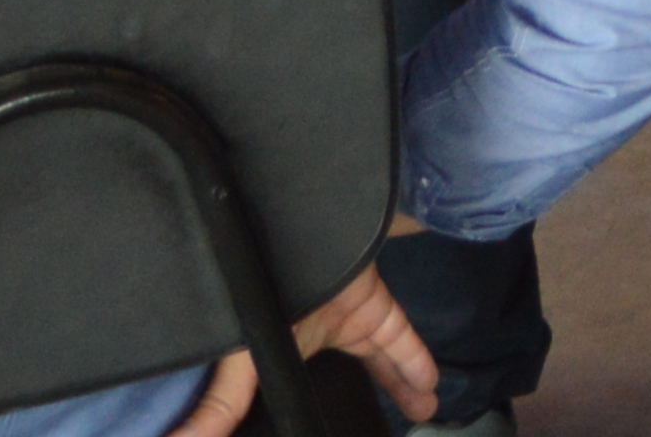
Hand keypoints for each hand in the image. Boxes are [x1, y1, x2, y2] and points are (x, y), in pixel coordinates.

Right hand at [168, 265, 434, 436]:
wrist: (289, 232)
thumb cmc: (257, 290)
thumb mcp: (236, 357)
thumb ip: (220, 405)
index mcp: (279, 351)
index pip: (294, 388)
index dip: (305, 406)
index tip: (321, 431)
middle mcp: (312, 336)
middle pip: (342, 375)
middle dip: (361, 398)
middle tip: (381, 428)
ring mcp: (345, 318)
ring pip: (379, 359)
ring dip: (401, 386)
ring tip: (423, 412)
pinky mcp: (373, 304)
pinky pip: (400, 336)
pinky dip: (416, 360)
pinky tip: (429, 387)